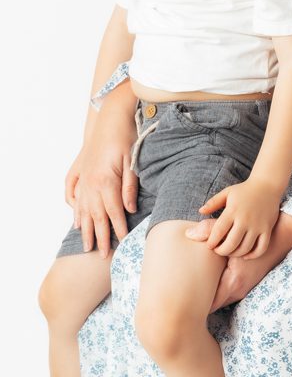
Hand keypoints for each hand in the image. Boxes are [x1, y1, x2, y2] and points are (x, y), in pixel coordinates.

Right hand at [69, 95, 137, 256]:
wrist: (109, 119)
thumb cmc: (125, 139)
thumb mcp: (133, 163)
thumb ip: (130, 188)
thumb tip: (130, 210)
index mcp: (106, 182)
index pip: (114, 213)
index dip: (119, 231)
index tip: (123, 245)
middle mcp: (91, 184)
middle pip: (96, 217)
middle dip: (101, 238)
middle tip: (104, 257)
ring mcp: (82, 180)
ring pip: (83, 211)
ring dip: (86, 230)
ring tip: (88, 247)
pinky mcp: (78, 174)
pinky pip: (73, 198)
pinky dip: (75, 212)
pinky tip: (77, 223)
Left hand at [187, 211, 291, 309]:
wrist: (282, 236)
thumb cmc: (256, 234)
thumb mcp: (231, 232)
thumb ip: (209, 231)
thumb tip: (188, 234)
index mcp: (233, 281)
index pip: (209, 303)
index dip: (194, 304)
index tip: (180, 302)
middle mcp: (240, 288)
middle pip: (214, 304)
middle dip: (199, 303)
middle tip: (180, 301)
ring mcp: (245, 288)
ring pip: (221, 299)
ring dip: (209, 297)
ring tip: (190, 296)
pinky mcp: (248, 284)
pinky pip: (229, 293)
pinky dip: (219, 292)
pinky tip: (208, 286)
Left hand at [196, 178, 282, 257]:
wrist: (268, 185)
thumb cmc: (244, 190)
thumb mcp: (227, 193)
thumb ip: (213, 202)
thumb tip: (200, 211)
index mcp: (232, 211)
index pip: (218, 232)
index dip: (211, 242)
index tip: (209, 245)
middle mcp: (245, 219)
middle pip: (231, 244)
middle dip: (221, 251)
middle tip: (218, 251)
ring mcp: (257, 225)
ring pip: (245, 248)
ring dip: (235, 254)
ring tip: (230, 252)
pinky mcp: (267, 229)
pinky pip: (261, 248)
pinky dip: (253, 255)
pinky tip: (246, 255)